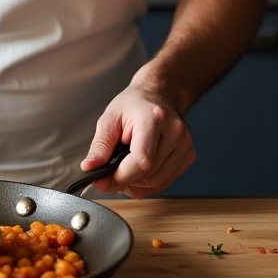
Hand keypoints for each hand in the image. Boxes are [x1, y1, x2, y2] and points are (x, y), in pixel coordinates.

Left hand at [80, 83, 195, 197]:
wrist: (157, 95)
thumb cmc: (133, 105)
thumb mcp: (110, 118)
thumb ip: (100, 146)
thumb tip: (89, 168)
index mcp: (154, 118)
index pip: (141, 161)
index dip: (120, 176)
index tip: (102, 180)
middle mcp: (175, 132)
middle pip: (148, 175)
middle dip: (124, 180)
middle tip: (109, 174)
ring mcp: (185, 145)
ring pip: (156, 183)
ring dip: (135, 183)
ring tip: (123, 167)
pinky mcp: (188, 155)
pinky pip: (164, 182)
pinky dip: (147, 183)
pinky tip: (138, 169)